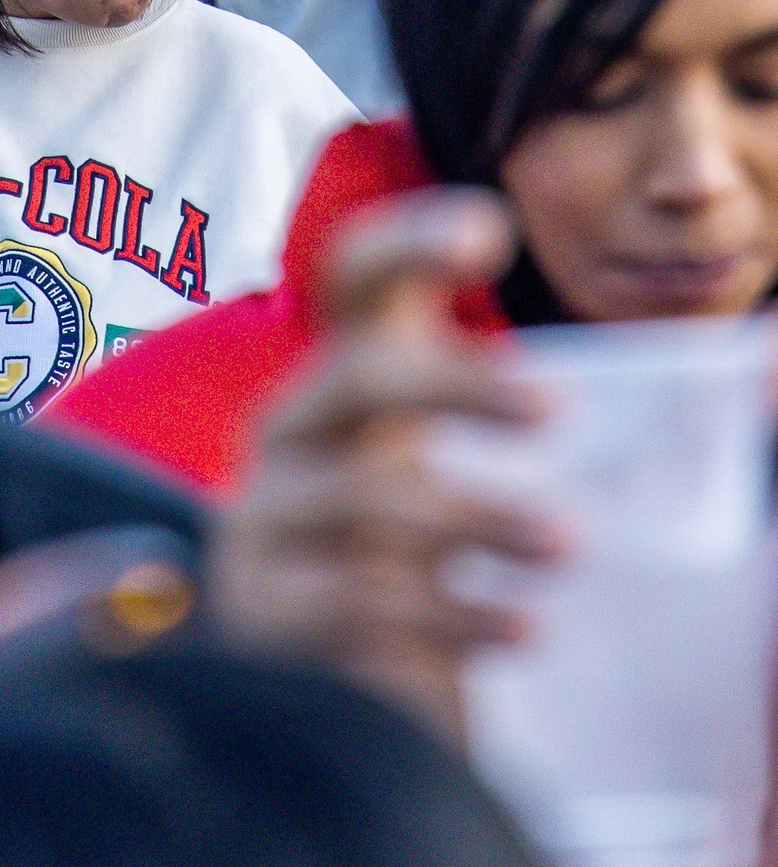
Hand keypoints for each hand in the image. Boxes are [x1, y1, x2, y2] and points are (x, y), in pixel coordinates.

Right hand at [207, 189, 566, 740]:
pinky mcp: (264, 606)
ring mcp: (267, 511)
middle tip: (558, 406)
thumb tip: (631, 331)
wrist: (293, 665)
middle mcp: (290, 425)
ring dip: (475, 516)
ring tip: (571, 542)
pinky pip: (356, 601)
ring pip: (363, 494)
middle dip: (456, 382)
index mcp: (342, 371)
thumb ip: (480, 390)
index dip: (409, 243)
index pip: (354, 276)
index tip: (490, 229)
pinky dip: (450, 614)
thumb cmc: (389, 537)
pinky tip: (524, 629)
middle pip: (359, 374)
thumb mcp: (420, 452)